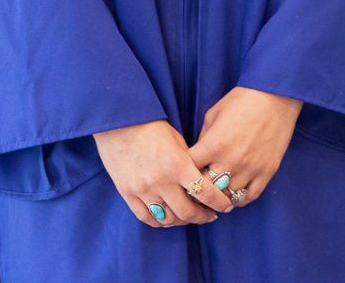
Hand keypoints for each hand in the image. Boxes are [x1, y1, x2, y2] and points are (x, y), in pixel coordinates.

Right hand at [94, 119, 233, 227]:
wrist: (118, 122)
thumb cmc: (151, 127)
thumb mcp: (177, 141)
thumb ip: (190, 164)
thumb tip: (204, 183)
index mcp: (177, 164)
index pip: (205, 193)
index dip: (219, 203)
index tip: (225, 206)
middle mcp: (160, 181)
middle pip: (187, 213)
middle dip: (202, 217)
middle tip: (209, 215)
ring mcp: (142, 189)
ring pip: (167, 220)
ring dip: (182, 221)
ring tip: (188, 216)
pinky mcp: (127, 193)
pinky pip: (147, 218)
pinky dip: (160, 221)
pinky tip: (168, 217)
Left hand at [187, 87, 301, 208]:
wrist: (275, 96)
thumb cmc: (241, 100)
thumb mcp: (213, 114)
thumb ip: (203, 138)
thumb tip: (197, 156)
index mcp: (213, 144)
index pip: (189, 170)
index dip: (183, 172)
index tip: (182, 173)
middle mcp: (230, 160)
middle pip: (206, 189)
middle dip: (198, 188)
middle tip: (195, 188)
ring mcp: (250, 169)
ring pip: (227, 197)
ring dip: (218, 196)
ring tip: (214, 193)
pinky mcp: (266, 172)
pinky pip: (249, 197)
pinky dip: (239, 199)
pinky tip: (233, 193)